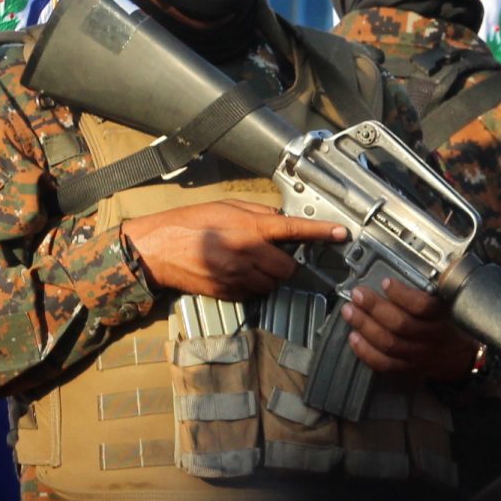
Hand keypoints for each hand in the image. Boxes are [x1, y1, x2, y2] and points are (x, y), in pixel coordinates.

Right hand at [122, 199, 344, 299]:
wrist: (158, 249)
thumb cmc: (190, 222)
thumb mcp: (226, 207)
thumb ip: (258, 214)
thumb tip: (281, 220)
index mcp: (250, 229)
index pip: (295, 230)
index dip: (322, 232)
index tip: (342, 233)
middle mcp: (248, 255)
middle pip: (288, 269)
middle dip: (286, 263)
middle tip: (272, 253)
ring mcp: (238, 277)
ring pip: (272, 284)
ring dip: (269, 276)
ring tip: (250, 262)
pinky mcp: (228, 293)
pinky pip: (253, 294)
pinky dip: (252, 286)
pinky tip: (236, 273)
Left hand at [341, 277, 481, 379]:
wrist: (462, 357)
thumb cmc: (453, 324)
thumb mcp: (452, 304)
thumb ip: (435, 288)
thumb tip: (410, 265)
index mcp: (443, 317)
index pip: (423, 306)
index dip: (402, 294)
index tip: (386, 282)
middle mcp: (431, 338)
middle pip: (400, 325)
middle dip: (374, 308)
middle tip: (358, 294)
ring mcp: (419, 356)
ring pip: (389, 344)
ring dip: (365, 326)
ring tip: (350, 312)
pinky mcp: (408, 369)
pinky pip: (384, 364)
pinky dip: (366, 352)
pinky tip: (354, 338)